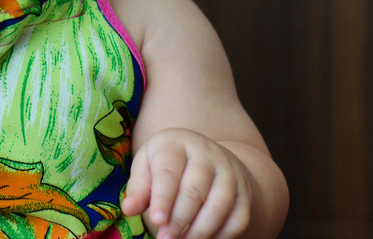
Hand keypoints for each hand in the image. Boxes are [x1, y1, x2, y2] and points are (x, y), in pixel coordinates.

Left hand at [120, 128, 253, 238]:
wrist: (207, 156)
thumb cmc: (168, 164)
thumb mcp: (148, 166)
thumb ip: (139, 187)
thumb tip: (128, 208)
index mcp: (176, 144)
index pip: (169, 171)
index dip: (163, 197)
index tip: (156, 220)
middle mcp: (207, 154)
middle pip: (195, 189)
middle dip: (179, 219)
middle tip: (165, 238)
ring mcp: (229, 172)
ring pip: (219, 204)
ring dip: (200, 230)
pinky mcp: (244, 191)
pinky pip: (238, 218)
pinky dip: (222, 234)